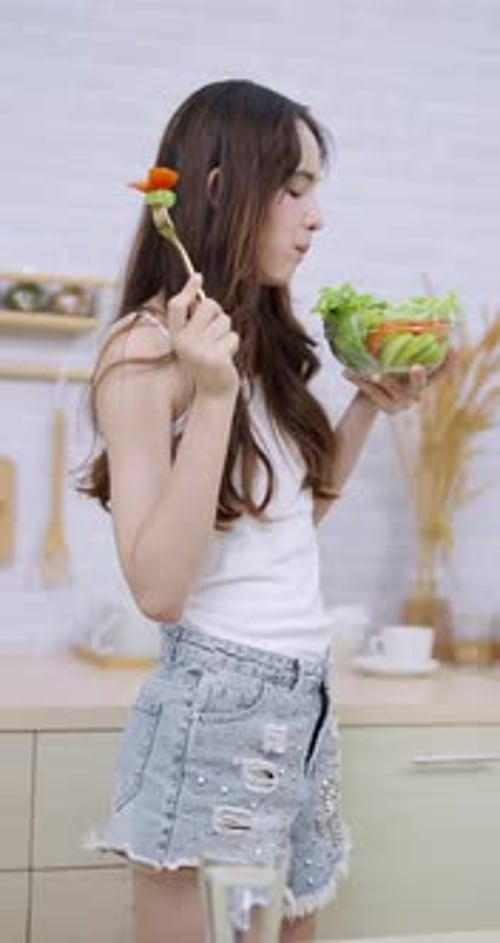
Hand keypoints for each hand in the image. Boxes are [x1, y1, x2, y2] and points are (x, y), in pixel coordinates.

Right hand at [167, 274, 239, 397]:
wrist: (213, 392)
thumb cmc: (206, 360)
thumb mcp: (194, 339)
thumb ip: (194, 316)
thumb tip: (196, 278)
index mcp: (176, 336)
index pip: (176, 306)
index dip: (188, 289)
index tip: (198, 276)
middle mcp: (184, 342)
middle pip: (208, 306)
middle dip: (218, 314)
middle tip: (216, 330)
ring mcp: (199, 351)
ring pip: (224, 321)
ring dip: (226, 332)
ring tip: (220, 348)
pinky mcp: (215, 358)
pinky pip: (232, 336)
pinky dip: (233, 345)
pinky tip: (226, 358)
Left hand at [342, 349, 457, 413]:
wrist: (368, 401)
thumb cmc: (383, 373)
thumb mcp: (391, 360)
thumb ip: (396, 347)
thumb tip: (386, 312)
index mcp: (421, 379)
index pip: (441, 373)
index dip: (449, 363)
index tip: (452, 348)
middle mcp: (415, 393)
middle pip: (420, 386)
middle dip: (418, 376)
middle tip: (416, 367)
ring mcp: (402, 403)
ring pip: (393, 390)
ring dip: (384, 380)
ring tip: (372, 374)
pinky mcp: (386, 409)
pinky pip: (372, 393)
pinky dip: (359, 381)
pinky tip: (346, 373)